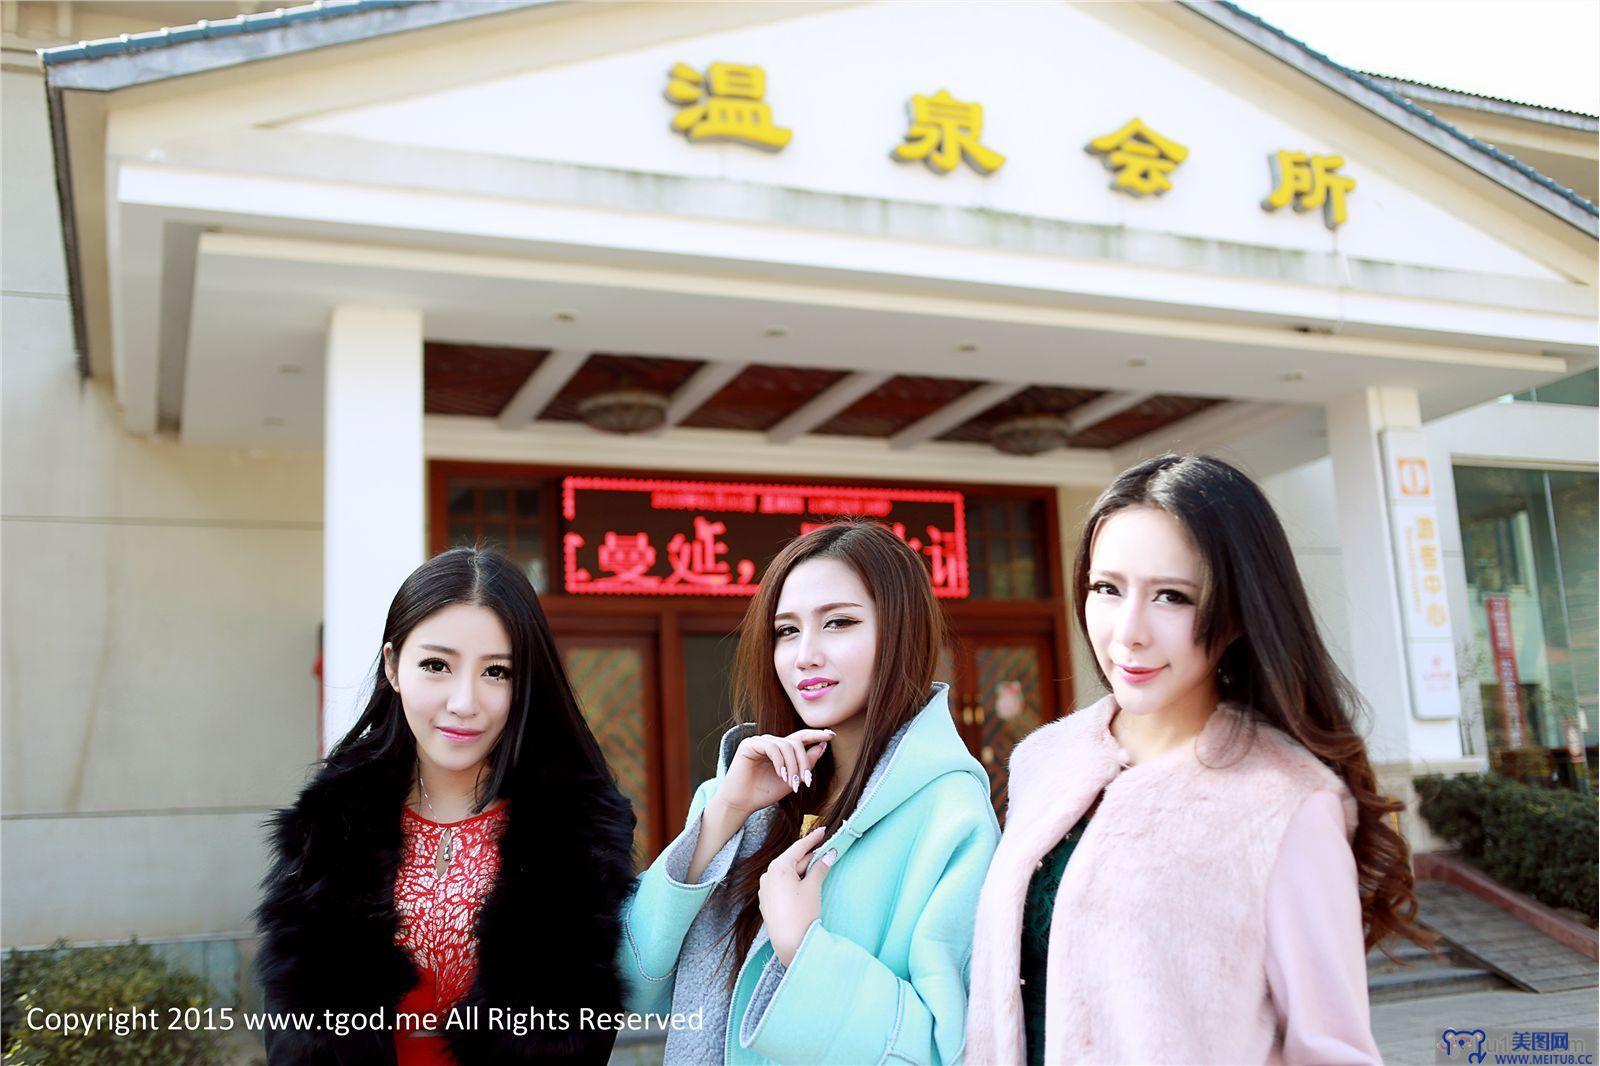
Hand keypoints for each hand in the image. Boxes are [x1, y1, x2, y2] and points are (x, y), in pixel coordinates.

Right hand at [712, 729, 833, 819]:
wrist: (742, 803)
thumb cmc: (764, 793)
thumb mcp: (792, 779)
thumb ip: (806, 763)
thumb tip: (822, 746)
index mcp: (780, 749)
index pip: (800, 737)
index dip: (816, 734)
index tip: (831, 735)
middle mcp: (770, 742)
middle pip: (796, 742)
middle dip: (804, 761)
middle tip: (806, 781)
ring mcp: (759, 741)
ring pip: (786, 745)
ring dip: (793, 766)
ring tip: (792, 783)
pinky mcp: (749, 744)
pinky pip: (772, 747)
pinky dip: (780, 762)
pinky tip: (781, 775)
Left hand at [759, 826, 837, 966]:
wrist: (790, 943)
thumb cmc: (802, 913)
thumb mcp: (813, 887)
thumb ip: (820, 868)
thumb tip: (829, 854)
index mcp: (778, 868)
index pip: (798, 848)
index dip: (812, 839)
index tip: (823, 831)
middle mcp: (768, 875)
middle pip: (792, 860)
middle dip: (809, 857)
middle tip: (826, 852)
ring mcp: (766, 889)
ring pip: (787, 873)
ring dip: (802, 870)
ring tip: (818, 868)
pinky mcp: (767, 901)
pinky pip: (781, 884)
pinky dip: (794, 881)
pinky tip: (805, 884)